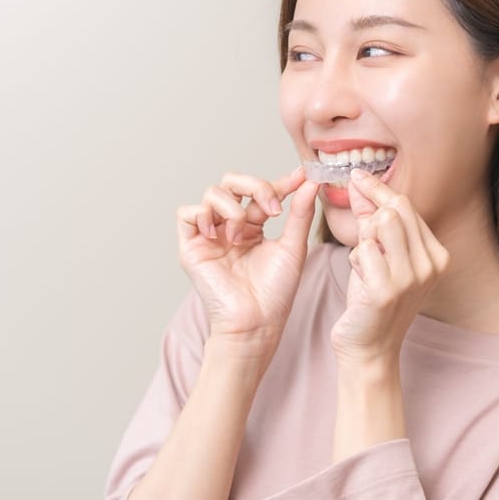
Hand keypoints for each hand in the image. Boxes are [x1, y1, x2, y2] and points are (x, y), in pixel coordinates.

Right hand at [176, 167, 319, 354]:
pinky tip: (219, 235)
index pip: (261, 193)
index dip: (279, 182)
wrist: (256, 322)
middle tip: (272, 207)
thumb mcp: (293, 246)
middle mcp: (230, 227)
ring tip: (242, 235)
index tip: (300, 177)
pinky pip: (187, 213)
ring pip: (212, 193)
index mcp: (254, 227)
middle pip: (232, 182)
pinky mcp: (191, 247)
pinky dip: (203, 216)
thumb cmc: (275, 293)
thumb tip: (311, 181)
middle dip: (254, 185)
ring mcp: (210, 236)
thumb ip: (300, 213)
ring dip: (232, 208)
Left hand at [330, 169, 450, 365]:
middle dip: (369, 216)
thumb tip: (359, 182)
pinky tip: (361, 281)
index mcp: (436, 255)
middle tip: (361, 237)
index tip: (356, 175)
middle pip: (394, 210)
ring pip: (379, 225)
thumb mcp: (379, 256)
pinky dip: (355, 261)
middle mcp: (430, 264)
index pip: (405, 205)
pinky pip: (363, 251)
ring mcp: (411, 278)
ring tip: (365, 265)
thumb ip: (371, 219)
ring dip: (363, 241)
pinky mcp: (388, 290)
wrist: (370, 349)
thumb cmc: (372, 301)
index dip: (377, 188)